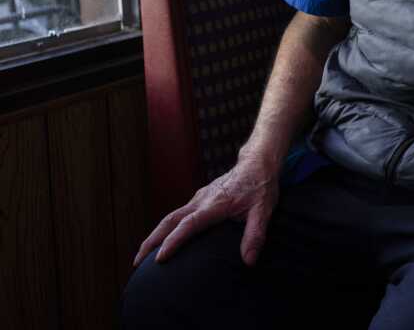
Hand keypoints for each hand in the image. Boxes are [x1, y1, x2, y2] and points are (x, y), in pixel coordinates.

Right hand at [133, 151, 279, 267]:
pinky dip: (166, 228)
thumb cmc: (261, 186)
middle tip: (137, 262)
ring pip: (170, 217)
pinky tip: (163, 239)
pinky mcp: (200, 199)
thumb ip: (256, 234)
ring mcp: (198, 198)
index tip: (159, 258)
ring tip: (142, 256)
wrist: (258, 162)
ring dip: (155, 235)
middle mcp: (201, 200)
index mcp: (214, 204)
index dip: (173, 241)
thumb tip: (249, 260)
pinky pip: (178, 214)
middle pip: (169, 221)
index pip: (188, 225)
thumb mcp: (264, 210)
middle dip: (151, 241)